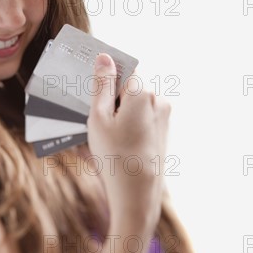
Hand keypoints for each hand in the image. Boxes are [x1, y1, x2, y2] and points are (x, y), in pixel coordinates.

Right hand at [87, 53, 170, 230]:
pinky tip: (115, 141)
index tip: (89, 85)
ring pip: (134, 103)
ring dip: (118, 111)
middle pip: (129, 87)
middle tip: (91, 115)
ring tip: (102, 133)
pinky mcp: (162, 131)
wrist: (137, 195)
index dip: (105, 76)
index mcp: (142, 92)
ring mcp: (163, 117)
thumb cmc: (114, 156)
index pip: (123, 69)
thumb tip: (105, 58)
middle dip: (110, 96)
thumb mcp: (98, 117)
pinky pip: (141, 118)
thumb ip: (101, 85)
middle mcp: (158, 100)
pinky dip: (127, 123)